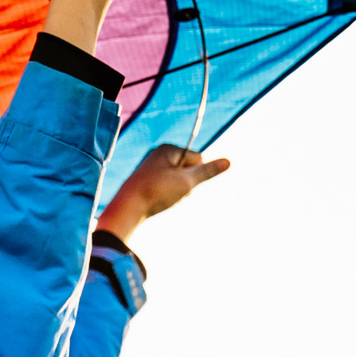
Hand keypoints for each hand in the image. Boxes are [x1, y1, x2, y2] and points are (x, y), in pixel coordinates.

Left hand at [97, 144, 231, 241]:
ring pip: (177, 180)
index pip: (197, 157)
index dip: (196, 174)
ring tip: (164, 199)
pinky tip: (158, 202)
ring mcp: (151, 167)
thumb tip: (228, 161)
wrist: (127, 207)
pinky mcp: (146, 180)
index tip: (183, 183)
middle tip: (172, 193)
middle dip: (186, 184)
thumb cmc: (157, 192)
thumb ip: (208, 171)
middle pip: (187, 169)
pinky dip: (166, 195)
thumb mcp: (186, 182)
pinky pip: (165, 187)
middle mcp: (158, 154)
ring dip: (177, 191)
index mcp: (168, 148)